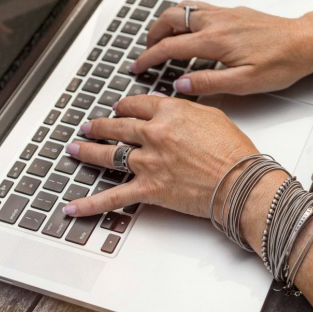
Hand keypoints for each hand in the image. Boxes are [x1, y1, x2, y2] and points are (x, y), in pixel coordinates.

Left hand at [62, 94, 259, 221]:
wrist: (240, 181)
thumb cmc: (233, 151)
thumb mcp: (212, 115)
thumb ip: (187, 111)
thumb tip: (176, 110)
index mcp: (170, 112)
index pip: (137, 105)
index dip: (124, 107)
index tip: (119, 108)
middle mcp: (154, 134)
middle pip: (117, 126)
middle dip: (100, 126)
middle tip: (89, 126)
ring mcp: (148, 162)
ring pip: (108, 154)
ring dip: (87, 151)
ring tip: (75, 149)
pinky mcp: (148, 189)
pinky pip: (112, 197)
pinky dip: (89, 204)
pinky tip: (72, 206)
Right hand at [132, 1, 312, 96]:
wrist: (306, 42)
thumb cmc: (282, 63)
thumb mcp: (245, 83)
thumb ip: (209, 83)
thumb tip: (180, 85)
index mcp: (215, 40)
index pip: (170, 47)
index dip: (149, 57)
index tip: (138, 67)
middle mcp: (217, 21)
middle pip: (171, 18)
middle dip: (153, 33)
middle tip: (146, 50)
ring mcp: (225, 13)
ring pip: (185, 7)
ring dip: (168, 21)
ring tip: (162, 38)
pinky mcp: (234, 11)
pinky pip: (200, 7)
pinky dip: (185, 16)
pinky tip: (190, 29)